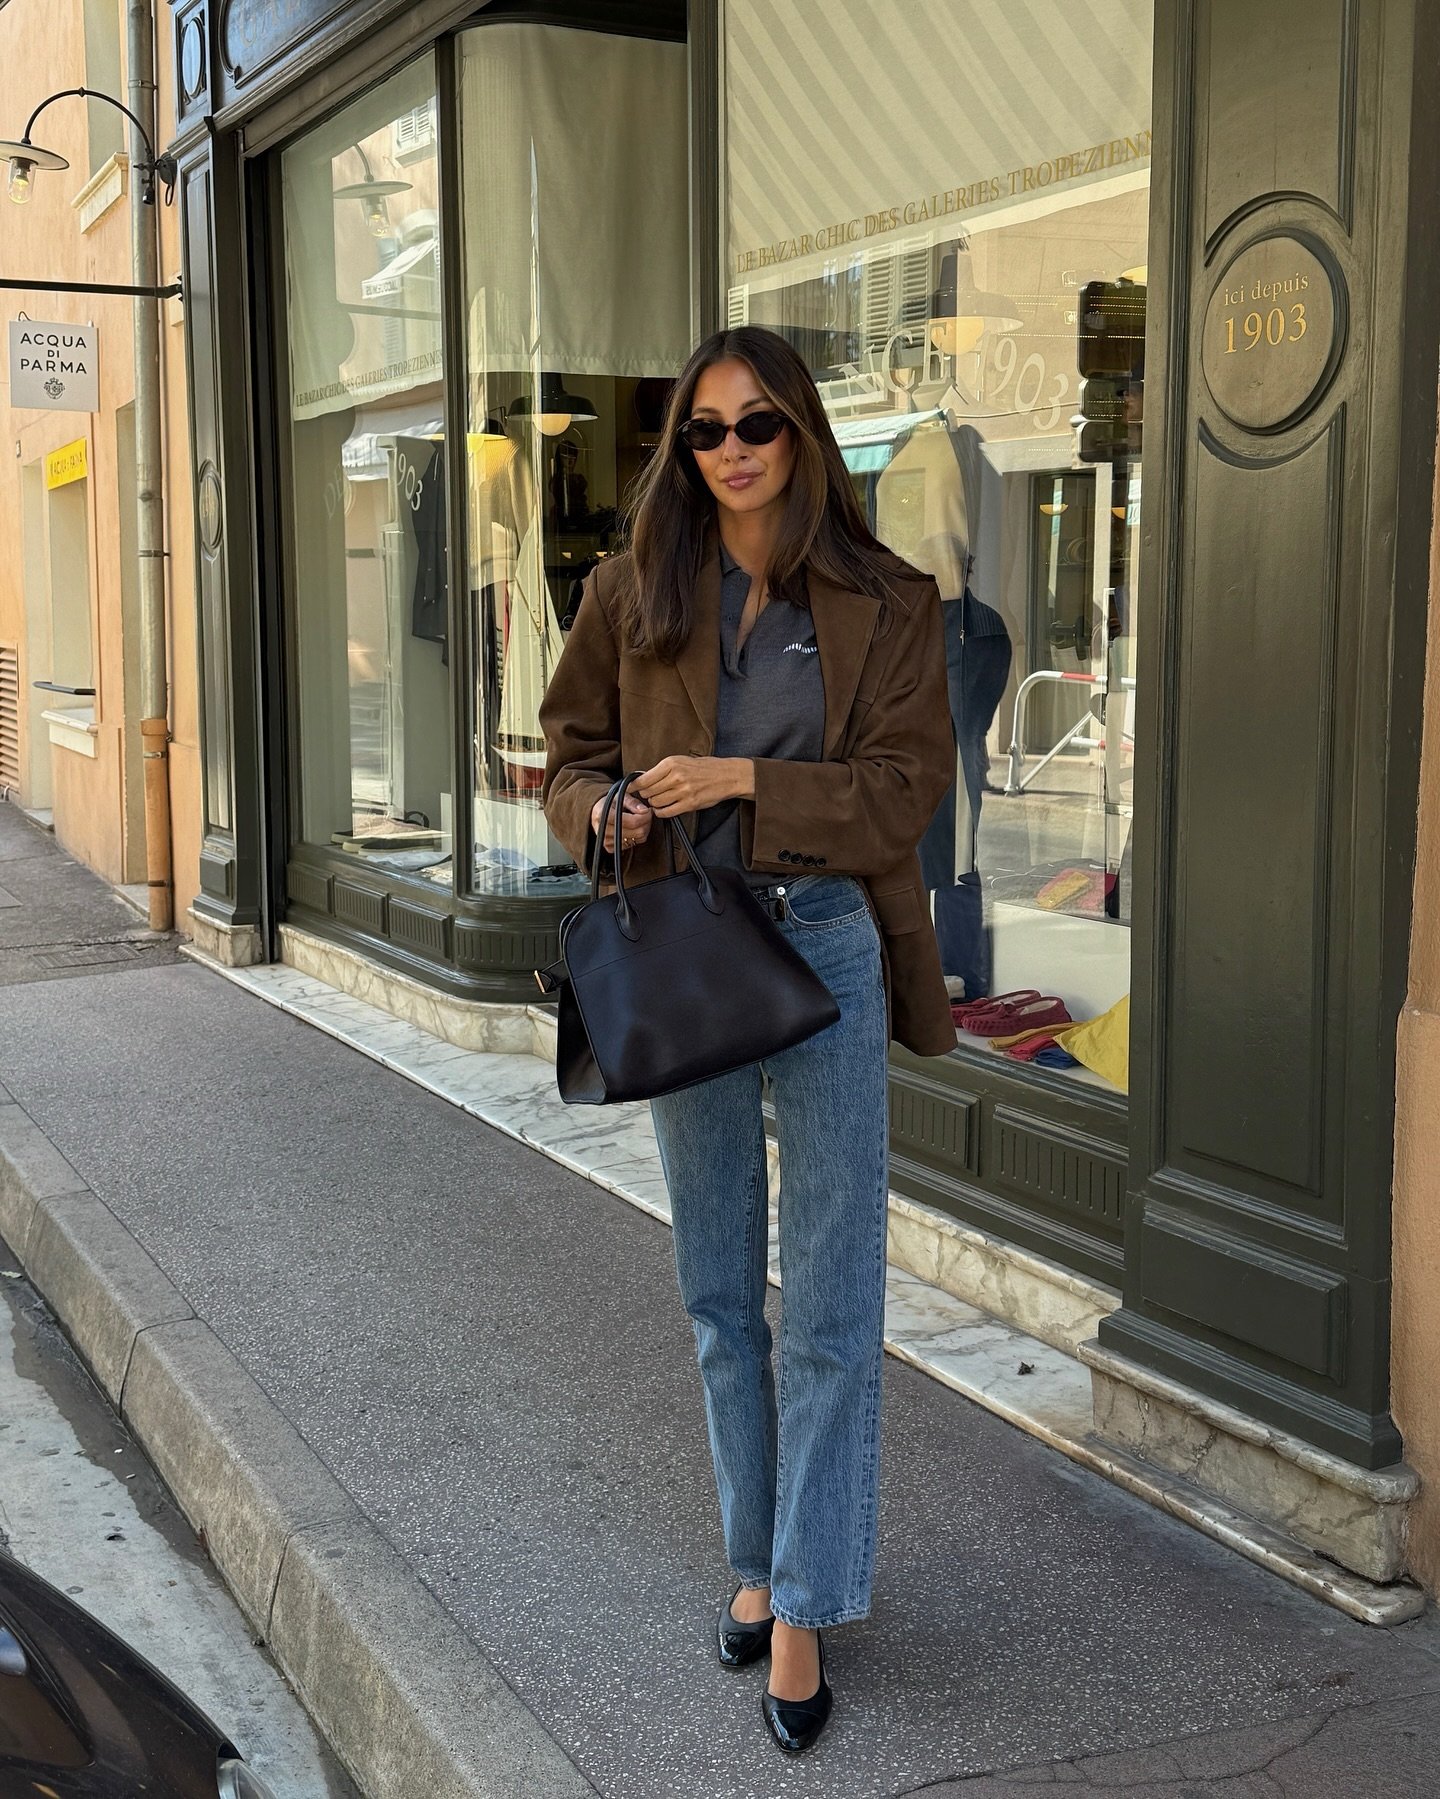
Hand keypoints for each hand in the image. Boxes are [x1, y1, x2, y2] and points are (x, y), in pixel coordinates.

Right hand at [591, 790, 652, 853]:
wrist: (597, 812)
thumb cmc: (610, 803)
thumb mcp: (620, 796)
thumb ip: (632, 802)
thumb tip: (645, 810)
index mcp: (604, 815)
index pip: (634, 822)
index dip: (646, 816)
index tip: (648, 810)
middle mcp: (604, 830)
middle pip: (638, 832)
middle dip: (646, 822)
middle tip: (645, 815)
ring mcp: (606, 841)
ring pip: (638, 839)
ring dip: (643, 829)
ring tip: (638, 820)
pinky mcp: (609, 848)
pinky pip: (632, 845)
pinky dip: (635, 837)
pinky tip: (631, 829)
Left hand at [633, 756, 755, 817]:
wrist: (727, 776)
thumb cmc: (705, 767)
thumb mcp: (682, 761)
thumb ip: (663, 770)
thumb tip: (643, 778)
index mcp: (671, 763)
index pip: (644, 779)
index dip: (635, 786)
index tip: (631, 789)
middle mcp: (676, 777)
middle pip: (648, 792)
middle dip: (646, 795)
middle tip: (650, 794)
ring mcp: (683, 791)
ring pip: (656, 803)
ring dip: (655, 804)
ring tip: (660, 800)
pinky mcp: (689, 804)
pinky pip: (667, 812)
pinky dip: (662, 812)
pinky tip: (664, 808)